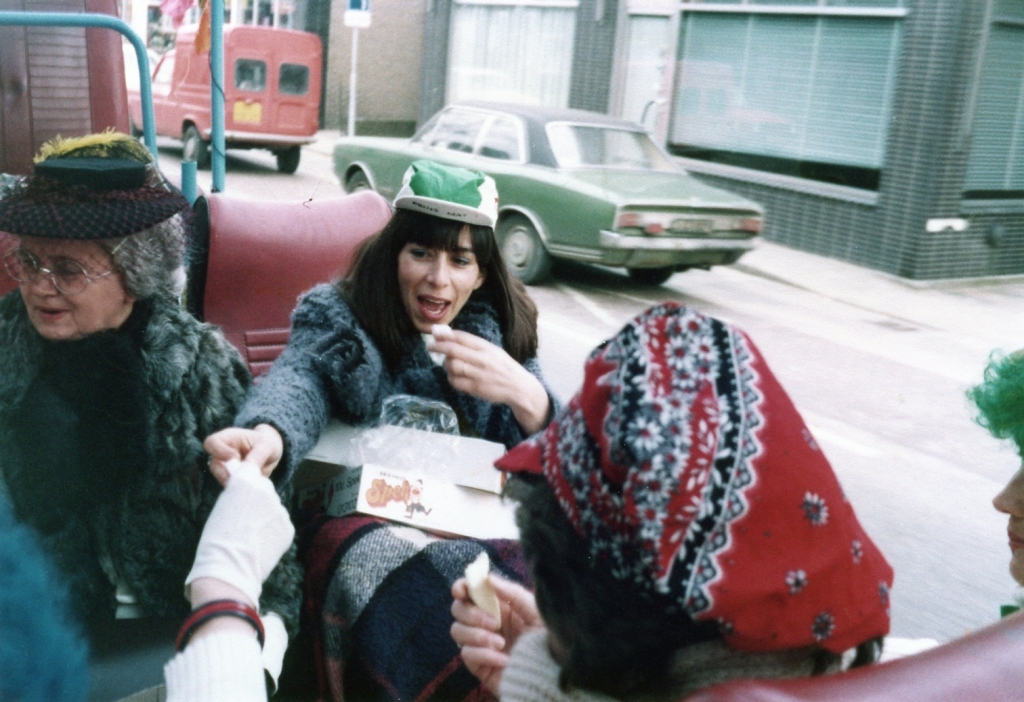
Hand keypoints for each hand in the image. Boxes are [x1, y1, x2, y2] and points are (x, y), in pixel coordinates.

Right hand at [185, 460, 294, 606]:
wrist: (228, 568)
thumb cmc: (215, 539)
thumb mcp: (221, 506)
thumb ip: (237, 495)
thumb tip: (247, 495)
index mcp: (245, 480)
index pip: (251, 466)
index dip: (247, 476)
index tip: (243, 485)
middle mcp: (267, 489)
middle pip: (264, 490)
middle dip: (257, 500)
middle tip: (242, 521)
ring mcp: (280, 509)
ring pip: (273, 509)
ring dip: (265, 518)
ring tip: (249, 537)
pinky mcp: (289, 527)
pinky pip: (280, 526)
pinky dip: (272, 533)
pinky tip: (259, 545)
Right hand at [204, 424, 282, 486]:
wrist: (271, 453)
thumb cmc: (267, 443)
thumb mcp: (268, 445)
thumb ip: (258, 455)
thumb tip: (248, 469)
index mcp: (229, 438)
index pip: (211, 443)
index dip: (220, 452)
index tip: (236, 457)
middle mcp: (223, 453)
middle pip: (214, 465)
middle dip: (228, 473)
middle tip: (244, 475)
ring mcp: (225, 467)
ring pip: (221, 478)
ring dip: (235, 482)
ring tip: (251, 481)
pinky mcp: (230, 479)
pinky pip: (229, 486)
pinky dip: (239, 488)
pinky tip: (251, 487)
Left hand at [428, 329, 550, 434]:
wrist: (519, 387)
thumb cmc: (503, 367)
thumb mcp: (492, 351)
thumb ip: (473, 345)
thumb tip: (448, 335)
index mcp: (486, 348)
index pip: (462, 337)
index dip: (446, 335)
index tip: (435, 333)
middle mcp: (482, 359)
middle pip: (453, 350)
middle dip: (438, 347)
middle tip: (430, 347)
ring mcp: (479, 374)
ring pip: (452, 365)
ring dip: (446, 364)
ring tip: (447, 364)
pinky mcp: (476, 388)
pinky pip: (455, 381)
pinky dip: (451, 378)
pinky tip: (454, 376)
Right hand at [450, 574, 543, 694]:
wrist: (553, 672)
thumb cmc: (548, 638)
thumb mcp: (535, 611)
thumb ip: (512, 592)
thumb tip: (488, 577)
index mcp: (498, 605)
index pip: (469, 591)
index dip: (461, 587)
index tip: (462, 591)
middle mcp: (486, 622)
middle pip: (458, 609)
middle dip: (472, 614)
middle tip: (495, 623)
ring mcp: (480, 643)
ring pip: (457, 631)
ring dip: (477, 635)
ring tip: (502, 643)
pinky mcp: (479, 665)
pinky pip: (467, 655)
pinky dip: (484, 655)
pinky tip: (504, 660)